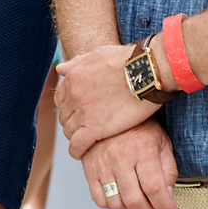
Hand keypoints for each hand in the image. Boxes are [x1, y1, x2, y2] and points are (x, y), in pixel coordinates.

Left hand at [56, 43, 156, 159]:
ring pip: (70, 129)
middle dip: (71, 121)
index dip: (68, 107)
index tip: (76, 112)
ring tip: (84, 139)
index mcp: (72, 77)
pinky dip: (77, 150)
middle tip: (82, 127)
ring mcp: (83, 112)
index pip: (61, 98)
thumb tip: (60, 69)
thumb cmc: (127, 61)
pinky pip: (78, 144)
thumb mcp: (97, 55)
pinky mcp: (95, 127)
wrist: (146, 71)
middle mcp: (73, 94)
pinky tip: (80, 153)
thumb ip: (77, 63)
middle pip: (65, 114)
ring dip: (75, 135)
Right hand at [81, 122, 178, 208]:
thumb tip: (168, 198)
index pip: (154, 189)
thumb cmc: (140, 127)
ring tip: (139, 204)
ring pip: (116, 203)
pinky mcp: (89, 169)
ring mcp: (102, 164)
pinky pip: (98, 199)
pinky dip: (111, 205)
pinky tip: (121, 198)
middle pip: (134, 201)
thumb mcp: (162, 144)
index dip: (165, 206)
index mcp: (142, 150)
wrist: (111, 110)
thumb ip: (168, 171)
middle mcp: (120, 158)